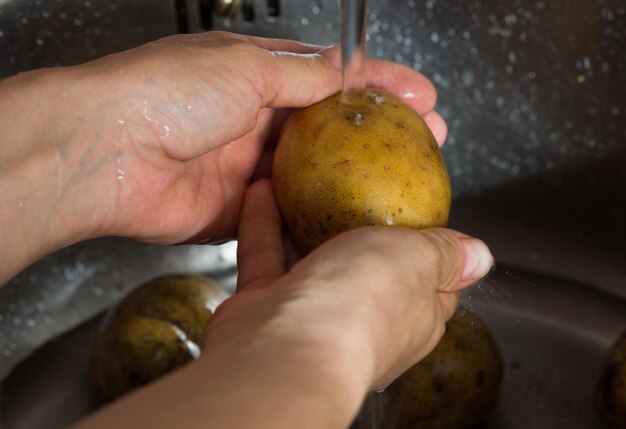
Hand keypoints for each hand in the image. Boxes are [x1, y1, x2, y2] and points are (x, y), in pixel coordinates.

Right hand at [76, 179, 491, 428]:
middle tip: (354, 188)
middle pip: (367, 269)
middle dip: (359, 231)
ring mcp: (312, 316)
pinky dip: (263, 225)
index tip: (420, 216)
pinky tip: (261, 191)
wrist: (284, 349)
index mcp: (414, 316)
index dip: (430, 250)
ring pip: (309, 259)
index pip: (432, 282)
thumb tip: (481, 257)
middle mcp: (364, 320)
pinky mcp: (267, 308)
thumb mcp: (419, 259)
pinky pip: (265, 258)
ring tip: (300, 181)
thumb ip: (447, 253)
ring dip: (302, 222)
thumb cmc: (363, 306)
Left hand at [80, 32, 447, 243]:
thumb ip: (301, 76)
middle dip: (379, 133)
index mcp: (255, 75)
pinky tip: (347, 217)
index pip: (332, 77)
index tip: (420, 95)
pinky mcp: (235, 209)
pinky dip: (314, 214)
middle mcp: (253, 119)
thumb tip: (343, 75)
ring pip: (313, 173)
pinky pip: (284, 213)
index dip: (379, 84)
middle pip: (330, 128)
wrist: (108, 155)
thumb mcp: (245, 68)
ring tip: (403, 180)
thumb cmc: (161, 94)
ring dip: (355, 176)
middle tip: (426, 138)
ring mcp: (245, 166)